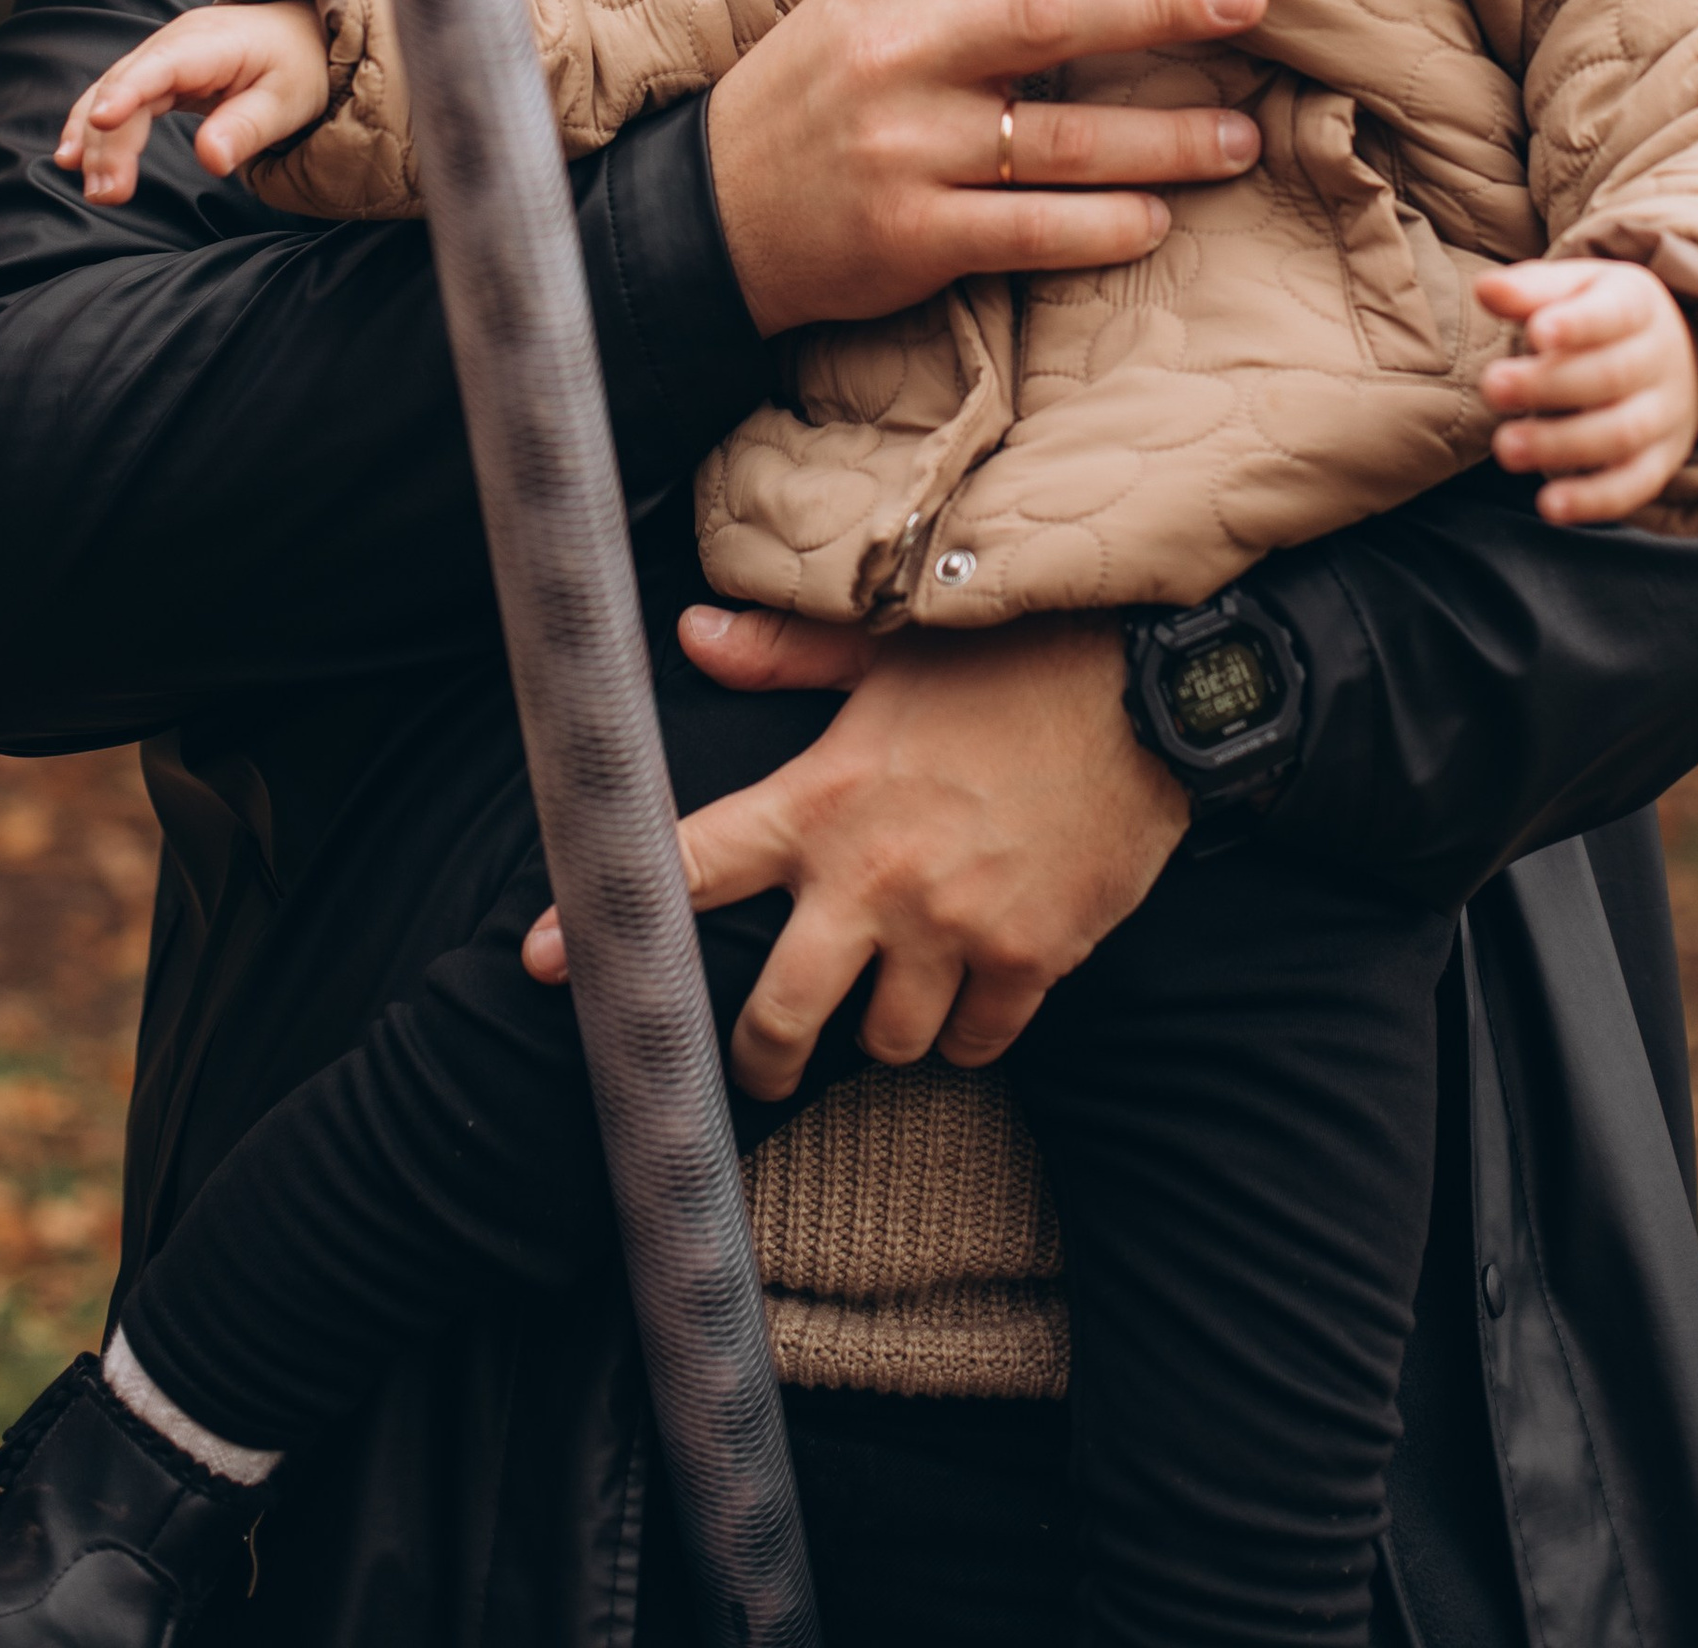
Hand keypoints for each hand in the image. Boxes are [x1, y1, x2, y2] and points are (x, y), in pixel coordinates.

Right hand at [53, 2, 333, 202]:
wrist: (301, 33)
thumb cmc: (298, 66)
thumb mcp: (287, 100)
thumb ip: (247, 129)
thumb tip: (211, 161)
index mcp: (211, 43)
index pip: (161, 66)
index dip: (128, 92)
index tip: (101, 122)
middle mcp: (176, 42)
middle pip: (126, 86)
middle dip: (109, 139)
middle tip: (107, 194)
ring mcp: (162, 54)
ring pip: (112, 92)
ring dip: (94, 139)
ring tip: (94, 188)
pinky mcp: (157, 72)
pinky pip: (117, 96)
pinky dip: (93, 126)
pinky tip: (71, 158)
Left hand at [523, 605, 1189, 1099]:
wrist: (1147, 681)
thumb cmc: (1006, 660)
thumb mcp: (883, 646)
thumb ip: (781, 656)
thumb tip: (691, 633)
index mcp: (823, 799)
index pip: (693, 868)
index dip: (608, 922)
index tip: (550, 961)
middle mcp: (875, 878)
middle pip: (779, 1017)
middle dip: (757, 1055)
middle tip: (758, 1063)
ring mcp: (956, 929)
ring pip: (883, 1041)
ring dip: (881, 1028)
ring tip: (892, 996)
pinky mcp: (1032, 959)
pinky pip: (977, 1043)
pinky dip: (968, 1032)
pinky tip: (971, 998)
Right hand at [704, 0, 1265, 336]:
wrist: (709, 213)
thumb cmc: (817, 91)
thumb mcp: (877, 8)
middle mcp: (906, 57)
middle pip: (1051, 17)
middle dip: (1159, 4)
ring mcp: (910, 150)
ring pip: (1064, 141)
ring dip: (1167, 142)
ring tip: (1242, 138)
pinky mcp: (915, 237)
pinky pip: (1034, 232)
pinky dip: (1105, 228)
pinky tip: (1156, 221)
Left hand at [1475, 256, 1697, 524]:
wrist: (1666, 356)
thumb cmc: (1598, 314)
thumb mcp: (1573, 289)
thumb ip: (1530, 291)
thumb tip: (1486, 290)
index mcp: (1639, 304)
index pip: (1613, 314)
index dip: (1578, 324)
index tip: (1537, 333)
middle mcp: (1660, 360)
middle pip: (1611, 375)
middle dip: (1550, 385)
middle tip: (1492, 387)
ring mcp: (1665, 414)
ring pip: (1621, 434)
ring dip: (1562, 445)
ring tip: (1505, 448)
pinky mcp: (1661, 461)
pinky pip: (1634, 485)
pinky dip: (1594, 500)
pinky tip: (1550, 506)